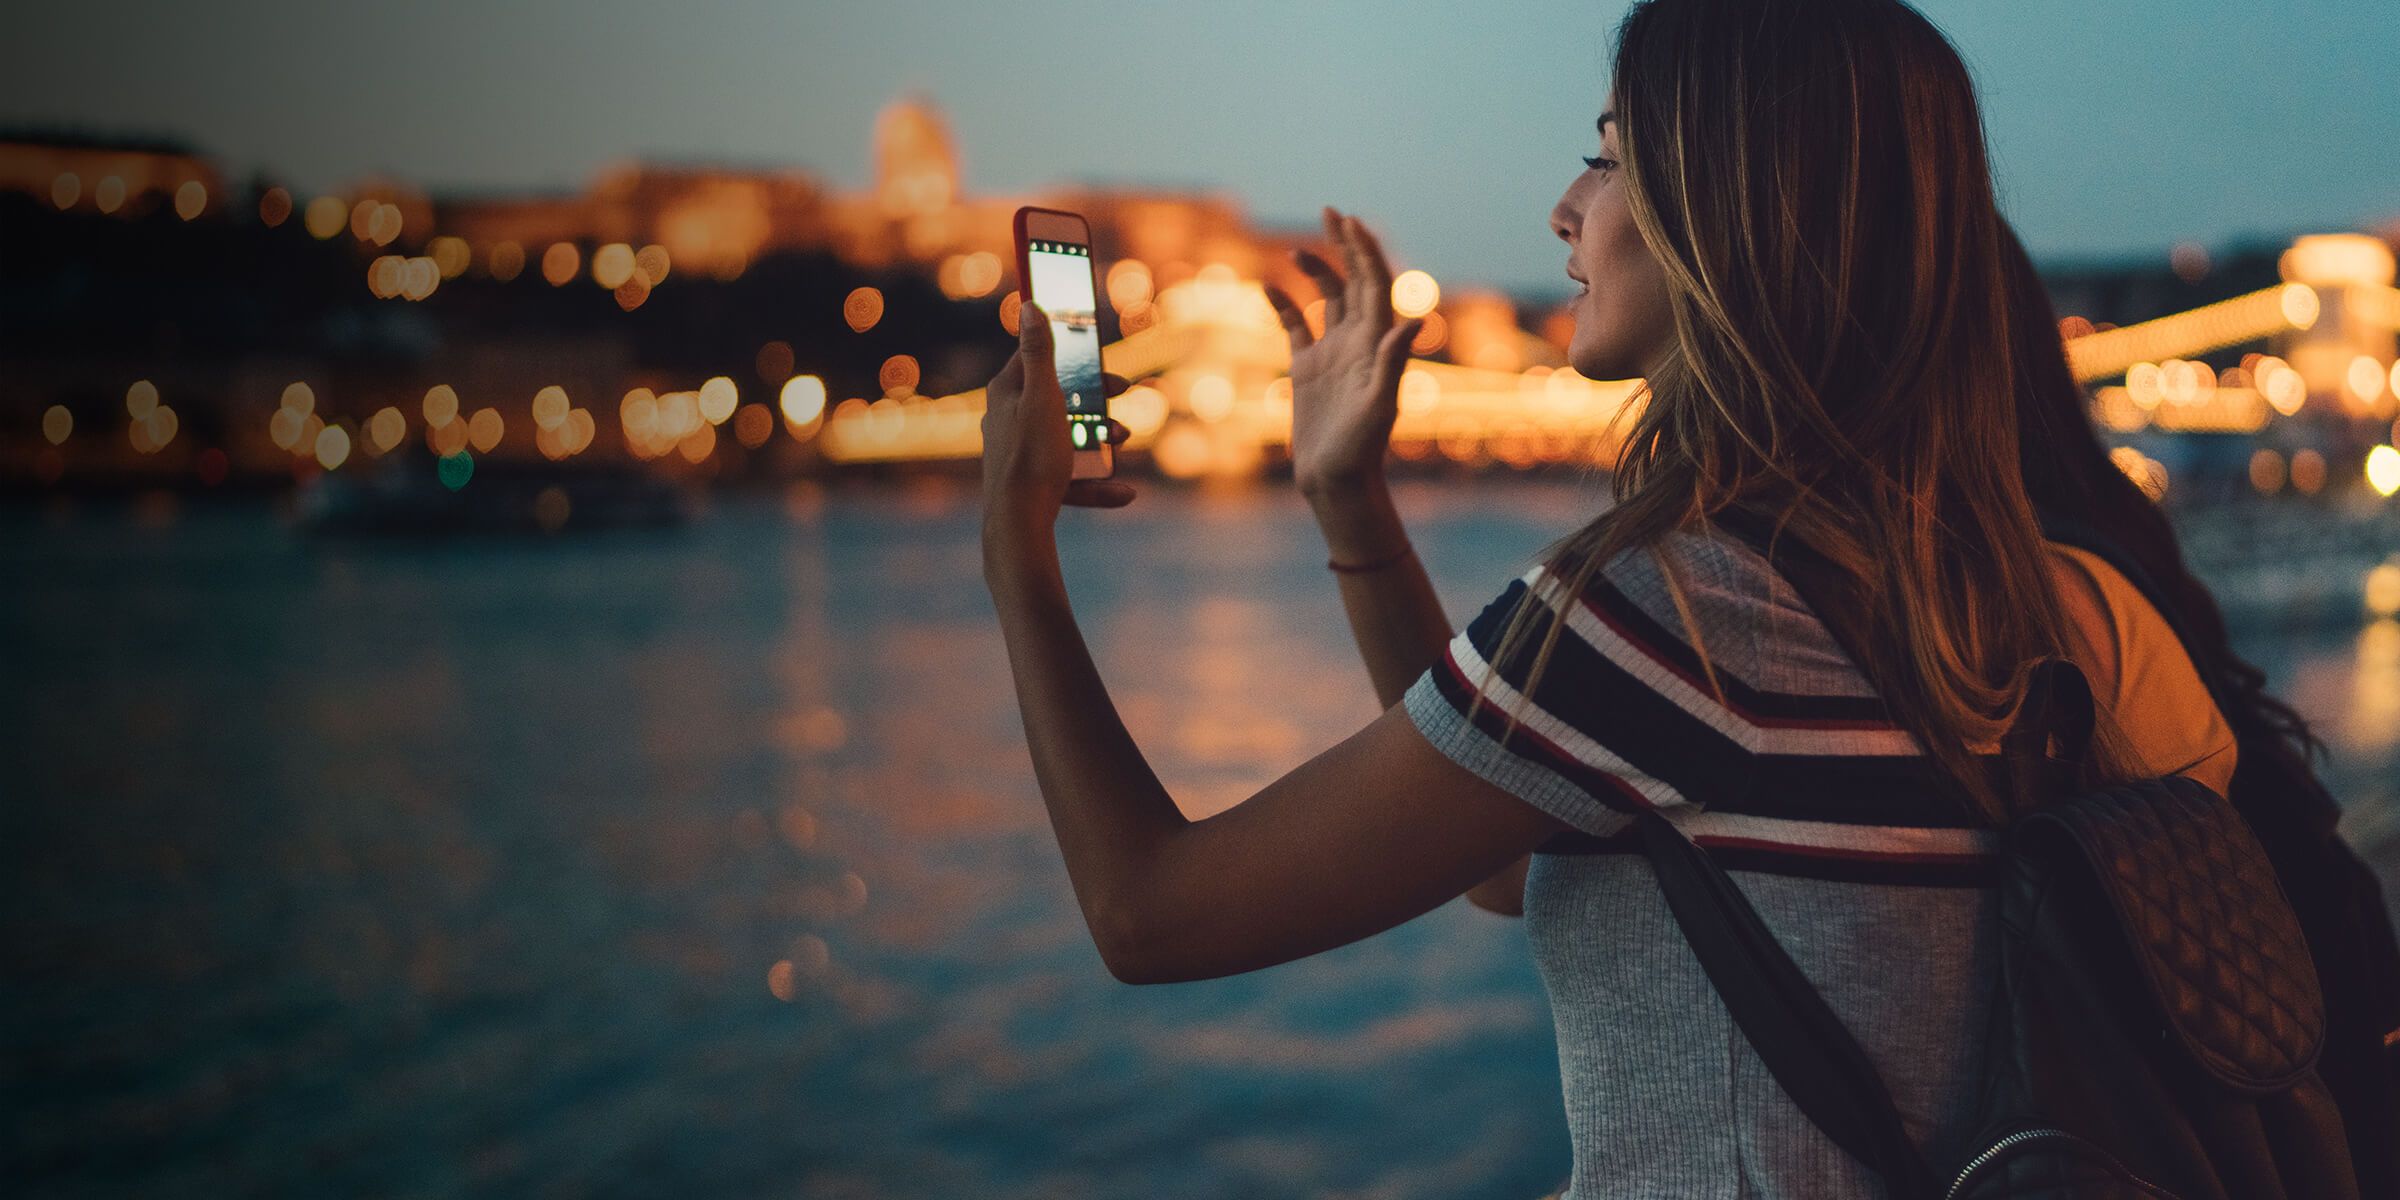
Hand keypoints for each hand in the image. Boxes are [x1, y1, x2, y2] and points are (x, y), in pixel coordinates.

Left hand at [980, 299, 1135, 539]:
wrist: (1019, 521)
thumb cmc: (1030, 455)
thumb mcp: (1042, 395)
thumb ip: (1040, 351)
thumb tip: (1029, 305)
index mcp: (1007, 391)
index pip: (1038, 357)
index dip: (1072, 354)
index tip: (1099, 359)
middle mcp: (1009, 417)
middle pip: (1060, 397)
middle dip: (1096, 399)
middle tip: (1122, 393)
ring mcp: (1020, 450)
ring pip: (1068, 435)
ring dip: (1101, 438)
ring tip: (1122, 440)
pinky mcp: (1032, 480)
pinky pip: (1070, 475)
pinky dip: (1096, 482)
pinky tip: (1124, 492)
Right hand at [1265, 207, 1424, 497]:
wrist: (1337, 481)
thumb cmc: (1361, 449)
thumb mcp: (1379, 405)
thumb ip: (1393, 361)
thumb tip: (1415, 319)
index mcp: (1376, 343)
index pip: (1373, 284)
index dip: (1363, 250)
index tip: (1348, 220)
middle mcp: (1357, 342)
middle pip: (1353, 281)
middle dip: (1343, 245)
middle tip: (1330, 209)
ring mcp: (1332, 353)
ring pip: (1326, 298)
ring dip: (1315, 270)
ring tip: (1298, 251)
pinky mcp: (1308, 369)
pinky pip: (1294, 327)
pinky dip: (1283, 305)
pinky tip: (1268, 287)